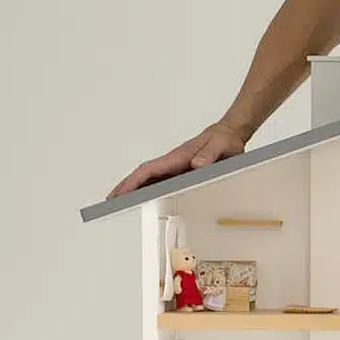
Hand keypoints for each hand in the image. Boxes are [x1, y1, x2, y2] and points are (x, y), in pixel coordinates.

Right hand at [107, 120, 248, 198]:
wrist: (229, 135)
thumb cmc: (223, 140)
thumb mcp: (220, 146)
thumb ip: (209, 154)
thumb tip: (195, 165)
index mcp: (177, 157)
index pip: (149, 170)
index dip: (133, 181)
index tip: (120, 192)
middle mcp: (173, 163)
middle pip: (144, 176)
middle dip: (126, 187)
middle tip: (110, 202)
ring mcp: (175, 168)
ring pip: (151, 180)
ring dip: (135, 190)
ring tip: (120, 204)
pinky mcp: (181, 173)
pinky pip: (162, 182)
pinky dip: (150, 190)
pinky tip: (144, 199)